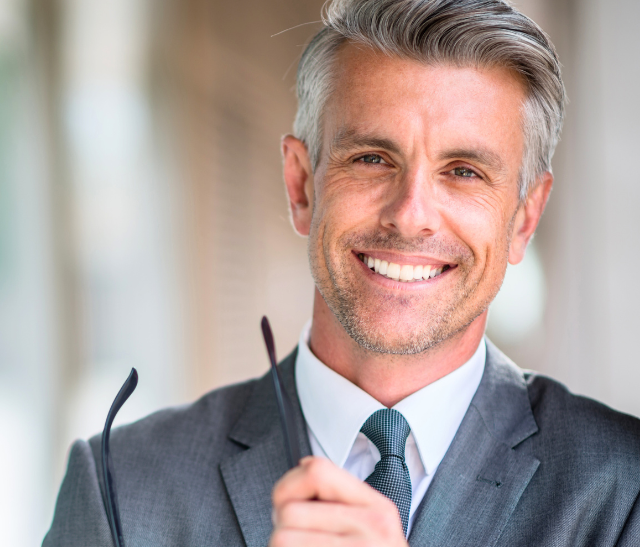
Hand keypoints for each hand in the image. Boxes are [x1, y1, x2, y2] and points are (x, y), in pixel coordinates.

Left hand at [269, 456, 408, 546]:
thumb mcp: (374, 527)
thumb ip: (341, 498)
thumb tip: (302, 469)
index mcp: (377, 509)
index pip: (317, 471)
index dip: (290, 484)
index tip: (287, 501)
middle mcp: (372, 529)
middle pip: (289, 510)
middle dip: (283, 527)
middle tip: (299, 540)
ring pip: (280, 538)